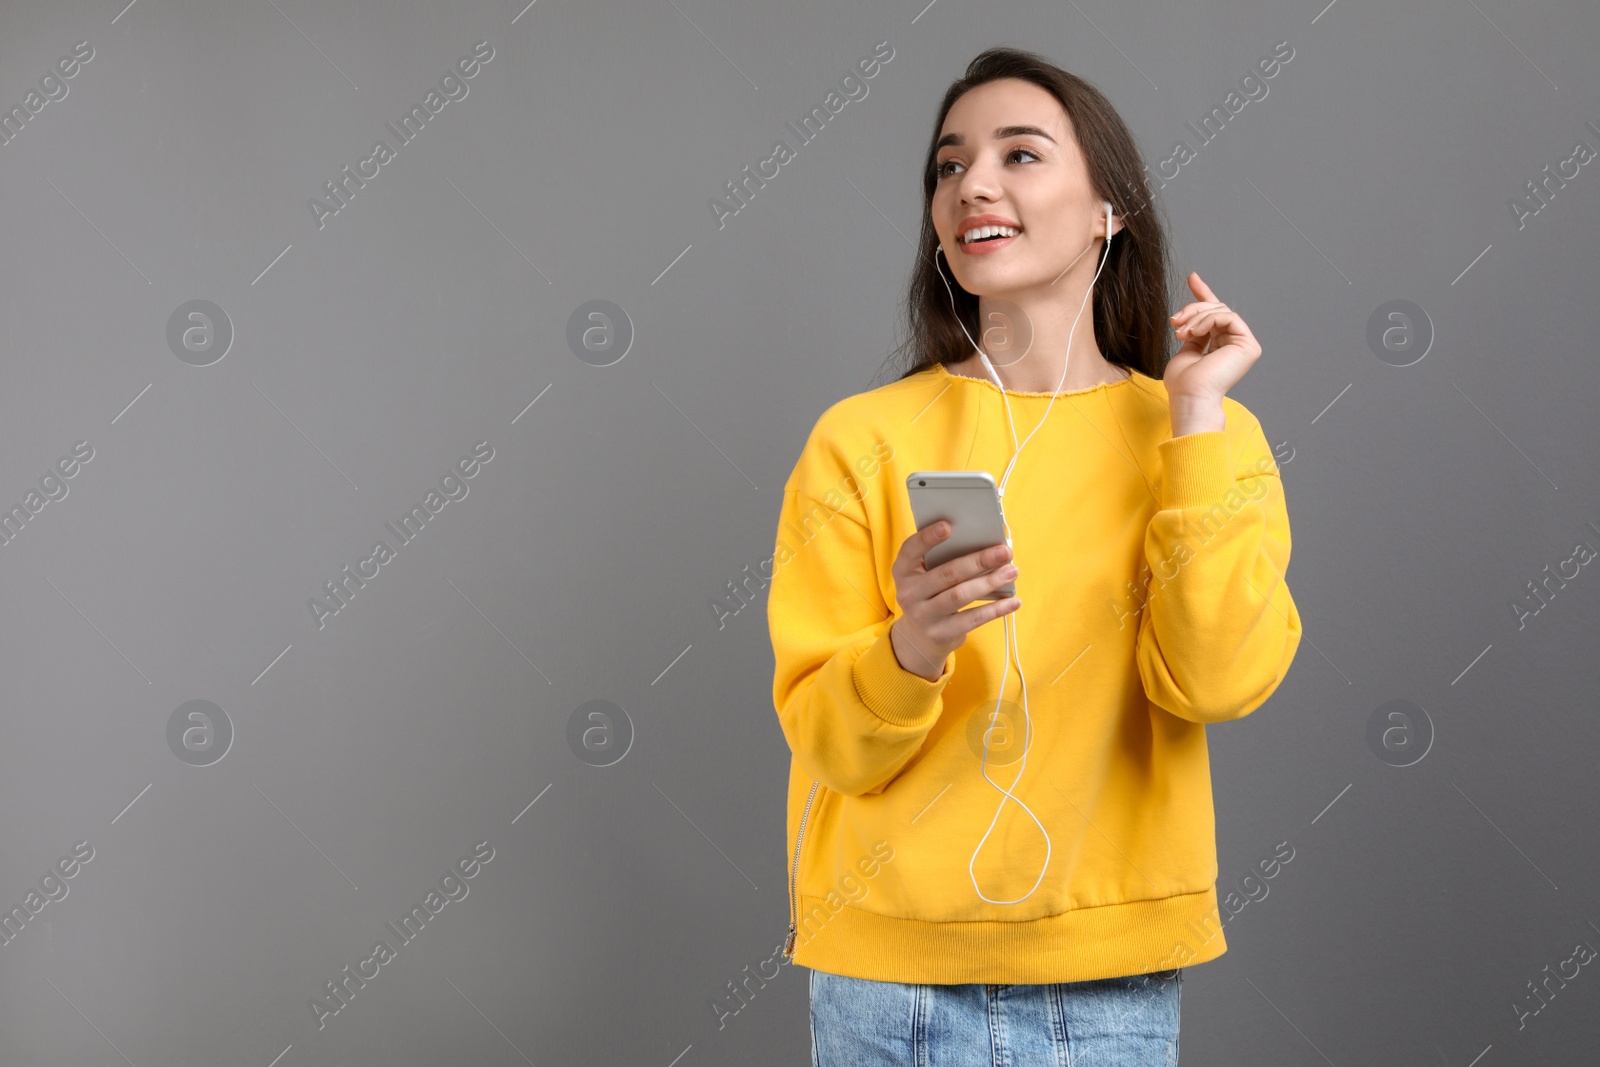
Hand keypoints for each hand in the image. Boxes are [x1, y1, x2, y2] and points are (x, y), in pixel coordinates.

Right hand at [889, 521, 1019, 681]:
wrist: (920, 637)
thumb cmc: (930, 594)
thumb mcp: (925, 575)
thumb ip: (943, 558)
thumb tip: (983, 543)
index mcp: (903, 571)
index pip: (910, 550)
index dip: (927, 537)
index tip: (948, 526)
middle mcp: (909, 593)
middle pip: (947, 573)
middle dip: (979, 561)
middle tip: (1004, 552)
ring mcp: (924, 615)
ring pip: (960, 595)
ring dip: (989, 582)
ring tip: (1011, 571)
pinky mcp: (942, 633)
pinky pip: (972, 619)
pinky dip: (995, 610)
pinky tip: (1013, 601)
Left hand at [1165, 272, 1261, 433]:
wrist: (1190, 397)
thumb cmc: (1183, 383)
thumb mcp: (1186, 350)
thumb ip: (1194, 333)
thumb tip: (1189, 316)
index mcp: (1220, 346)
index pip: (1215, 314)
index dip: (1204, 294)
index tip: (1192, 277)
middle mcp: (1235, 344)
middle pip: (1215, 310)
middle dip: (1193, 310)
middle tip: (1175, 321)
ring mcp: (1244, 345)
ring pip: (1220, 311)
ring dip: (1196, 317)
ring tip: (1182, 332)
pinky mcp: (1249, 345)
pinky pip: (1228, 317)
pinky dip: (1208, 320)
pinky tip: (1194, 332)